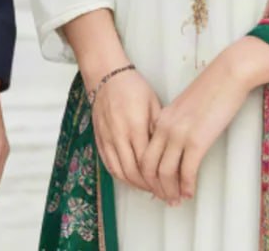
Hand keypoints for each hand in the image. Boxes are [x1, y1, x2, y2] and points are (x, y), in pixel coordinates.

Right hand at [89, 69, 160, 192]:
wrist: (106, 77)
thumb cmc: (132, 88)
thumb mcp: (154, 104)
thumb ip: (159, 129)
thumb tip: (168, 152)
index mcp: (135, 126)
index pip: (147, 162)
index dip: (158, 177)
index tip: (169, 184)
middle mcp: (119, 135)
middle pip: (133, 172)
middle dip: (148, 186)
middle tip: (161, 192)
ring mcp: (107, 139)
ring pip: (119, 172)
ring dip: (134, 184)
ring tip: (148, 188)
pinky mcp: (99, 140)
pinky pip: (109, 165)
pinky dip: (120, 176)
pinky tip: (131, 179)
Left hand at [139, 52, 250, 205]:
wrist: (228, 75)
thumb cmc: (211, 90)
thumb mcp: (185, 107)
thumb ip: (176, 124)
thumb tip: (177, 147)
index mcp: (161, 119)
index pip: (144, 153)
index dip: (147, 175)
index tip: (156, 186)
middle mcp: (165, 127)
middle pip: (149, 167)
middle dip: (155, 188)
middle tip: (165, 199)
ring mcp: (180, 134)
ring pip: (165, 173)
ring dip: (170, 191)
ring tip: (177, 200)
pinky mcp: (197, 140)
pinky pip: (187, 171)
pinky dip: (187, 186)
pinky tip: (190, 193)